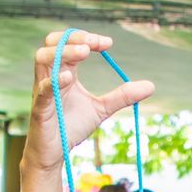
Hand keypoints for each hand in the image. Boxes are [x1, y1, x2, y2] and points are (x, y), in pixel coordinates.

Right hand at [26, 30, 153, 171]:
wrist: (55, 153)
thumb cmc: (71, 126)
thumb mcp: (101, 108)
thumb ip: (122, 96)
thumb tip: (151, 86)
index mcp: (64, 72)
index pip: (71, 44)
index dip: (87, 38)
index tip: (108, 43)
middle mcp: (51, 76)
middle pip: (52, 43)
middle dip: (73, 38)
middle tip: (93, 43)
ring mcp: (43, 90)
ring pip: (42, 59)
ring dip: (63, 52)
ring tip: (84, 52)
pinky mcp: (39, 109)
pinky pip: (42, 90)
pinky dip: (53, 82)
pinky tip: (67, 77)